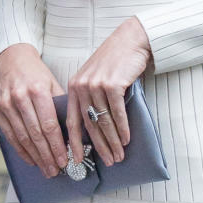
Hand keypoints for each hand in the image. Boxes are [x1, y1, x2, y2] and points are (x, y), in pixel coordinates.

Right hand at [0, 44, 67, 177]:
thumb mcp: (53, 84)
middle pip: (36, 134)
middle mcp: (20, 97)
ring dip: (35, 156)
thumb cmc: (37, 74)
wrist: (11, 59)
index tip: (64, 160)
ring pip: (22, 137)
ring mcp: (5, 104)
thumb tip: (73, 134)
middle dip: (47, 156)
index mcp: (38, 90)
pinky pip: (10, 135)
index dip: (57, 146)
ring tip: (46, 169)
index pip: (49, 125)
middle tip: (56, 170)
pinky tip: (31, 159)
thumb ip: (61, 106)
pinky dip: (21, 150)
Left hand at [67, 17, 152, 167]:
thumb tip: (95, 127)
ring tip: (119, 155)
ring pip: (104, 121)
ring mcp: (96, 86)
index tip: (76, 160)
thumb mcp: (95, 78)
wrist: (131, 40)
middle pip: (89, 125)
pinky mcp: (112, 84)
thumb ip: (90, 98)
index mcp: (74, 88)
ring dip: (113, 141)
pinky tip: (126, 139)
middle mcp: (81, 87)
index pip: (71, 121)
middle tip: (107, 162)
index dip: (74, 143)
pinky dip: (123, 128)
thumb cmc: (115, 61)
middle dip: (99, 147)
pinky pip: (117, 113)